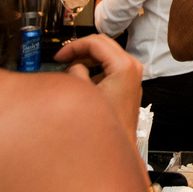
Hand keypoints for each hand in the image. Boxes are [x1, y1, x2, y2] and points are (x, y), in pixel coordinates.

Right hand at [55, 34, 142, 148]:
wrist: (118, 149)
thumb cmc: (106, 126)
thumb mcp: (85, 93)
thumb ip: (76, 72)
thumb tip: (72, 66)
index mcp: (124, 66)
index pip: (96, 42)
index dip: (74, 46)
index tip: (60, 55)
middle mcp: (131, 68)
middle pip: (103, 45)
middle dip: (80, 50)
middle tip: (63, 58)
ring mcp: (132, 76)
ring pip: (106, 55)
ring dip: (87, 59)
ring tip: (70, 69)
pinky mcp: (128, 84)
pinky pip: (110, 67)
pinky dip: (95, 68)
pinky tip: (82, 79)